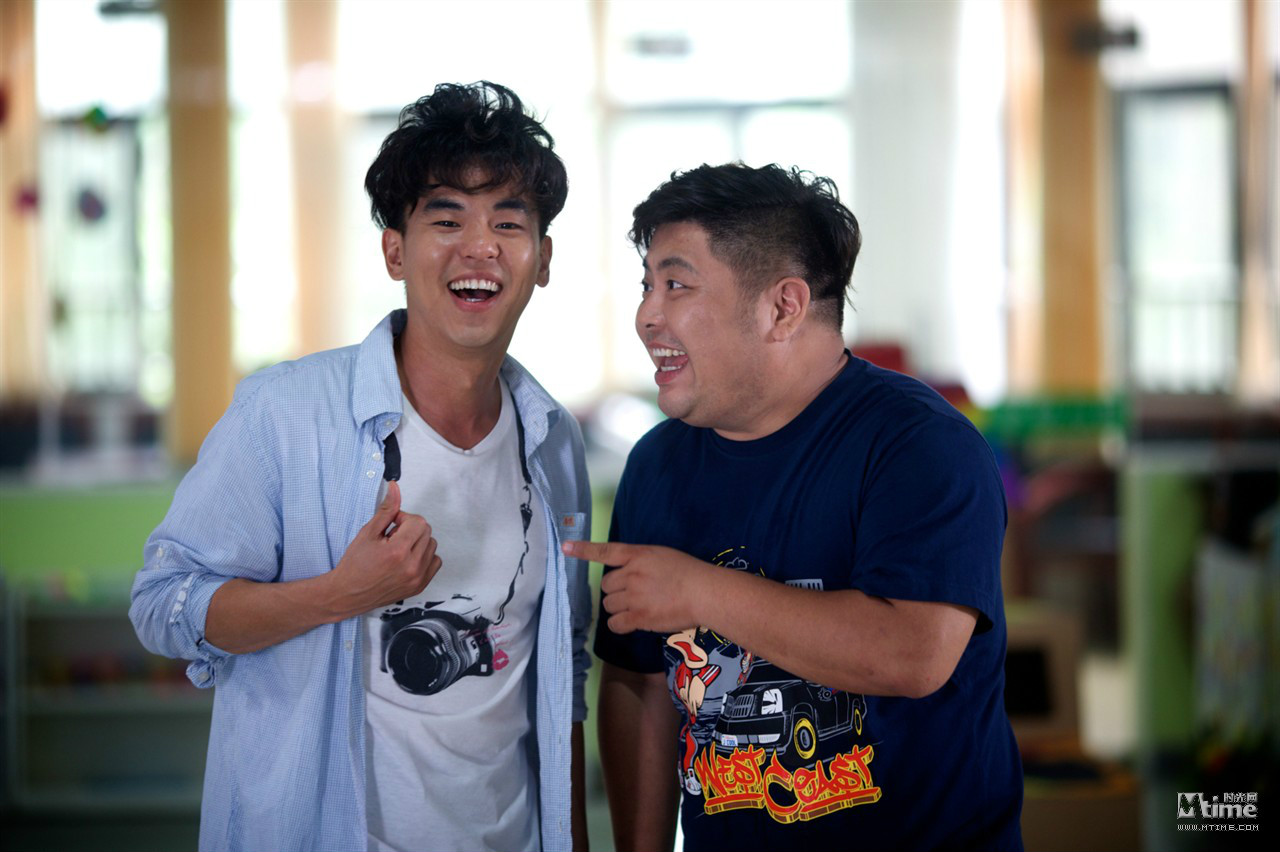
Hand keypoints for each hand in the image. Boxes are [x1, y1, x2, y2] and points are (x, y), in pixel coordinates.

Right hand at [328, 481, 441, 617]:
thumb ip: (386, 509)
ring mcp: (418, 578)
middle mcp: (411, 566)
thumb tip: (395, 488)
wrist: (348, 593)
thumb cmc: (355, 565)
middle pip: (426, 532)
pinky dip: (424, 557)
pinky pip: (435, 562)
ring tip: (398, 550)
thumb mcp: (368, 532)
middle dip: (411, 530)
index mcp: (398, 551)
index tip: (392, 525)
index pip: (418, 522)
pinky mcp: (420, 586)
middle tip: (392, 538)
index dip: (404, 519)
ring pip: (432, 545)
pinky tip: (407, 559)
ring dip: (418, 543)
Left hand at [562, 540, 710, 633]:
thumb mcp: (661, 556)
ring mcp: (634, 596)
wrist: (704, 593)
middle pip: (606, 585)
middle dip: (616, 591)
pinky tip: (631, 622)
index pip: (605, 551)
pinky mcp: (639, 617)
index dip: (584, 550)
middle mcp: (632, 573)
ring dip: (618, 608)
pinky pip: (615, 623)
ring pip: (609, 604)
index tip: (565, 547)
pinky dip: (620, 624)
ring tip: (638, 607)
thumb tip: (626, 575)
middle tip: (634, 594)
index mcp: (638, 555)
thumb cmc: (688, 573)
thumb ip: (640, 561)